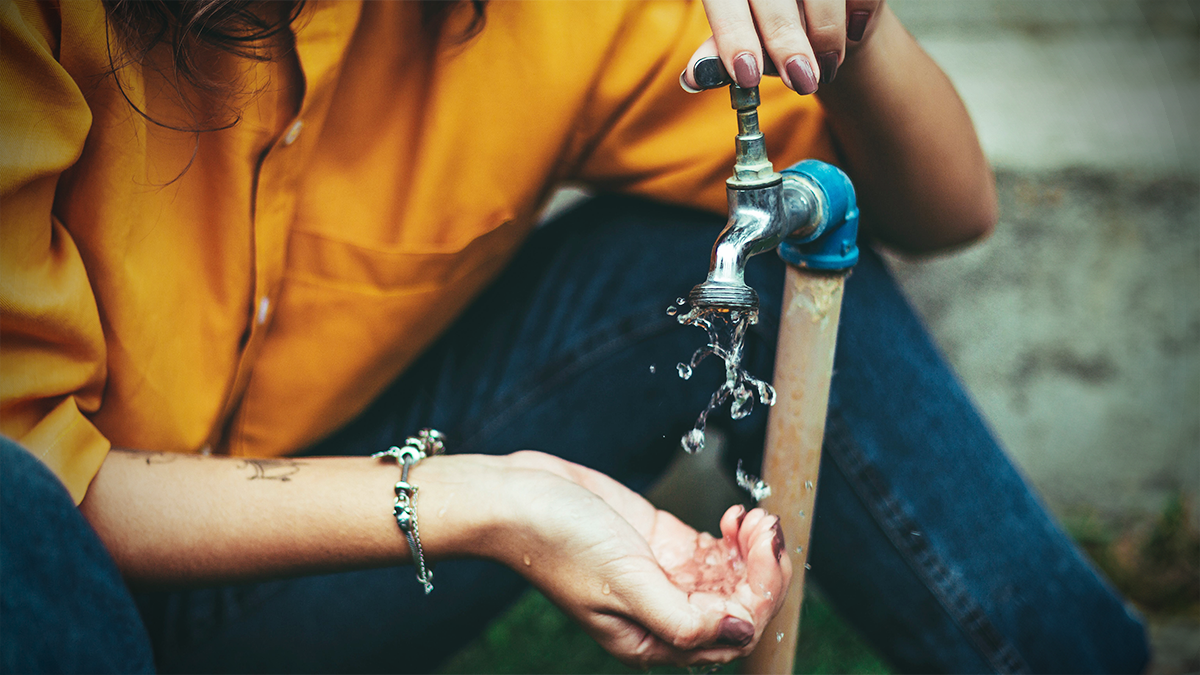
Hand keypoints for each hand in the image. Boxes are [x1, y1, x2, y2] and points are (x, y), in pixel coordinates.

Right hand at [480, 451, 790, 668]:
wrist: (516, 497)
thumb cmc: (556, 541)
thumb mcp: (624, 583)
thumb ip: (684, 617)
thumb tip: (742, 631)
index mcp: (650, 641)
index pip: (730, 634)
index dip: (760, 594)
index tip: (765, 549)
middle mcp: (661, 615)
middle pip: (738, 607)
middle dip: (763, 569)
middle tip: (767, 527)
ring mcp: (663, 578)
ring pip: (731, 579)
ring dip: (752, 550)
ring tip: (754, 517)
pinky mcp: (660, 544)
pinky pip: (714, 552)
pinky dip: (733, 536)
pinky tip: (733, 516)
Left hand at [681, 0, 885, 93]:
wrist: (816, 8)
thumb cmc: (768, 21)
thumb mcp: (741, 33)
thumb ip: (720, 51)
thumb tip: (693, 77)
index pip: (726, 4)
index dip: (735, 38)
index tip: (746, 75)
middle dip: (787, 44)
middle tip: (800, 81)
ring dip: (827, 35)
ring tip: (827, 66)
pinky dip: (856, 15)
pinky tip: (852, 32)